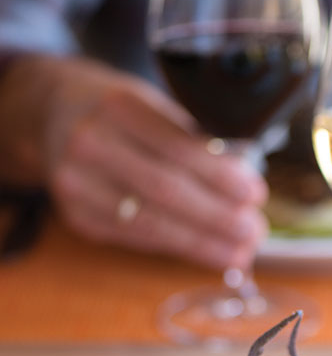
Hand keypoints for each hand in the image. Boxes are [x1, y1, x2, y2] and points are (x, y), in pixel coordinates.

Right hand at [0, 55, 267, 269]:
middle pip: (165, 191)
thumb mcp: (152, 103)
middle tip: (255, 232)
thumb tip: (245, 184)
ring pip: (150, 223)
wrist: (51, 114)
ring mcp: (77, 184)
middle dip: (217, 217)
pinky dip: (176, 247)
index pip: (178, 148)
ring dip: (202, 243)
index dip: (221, 177)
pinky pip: (135, 238)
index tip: (256, 195)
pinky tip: (206, 252)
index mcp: (118, 105)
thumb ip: (192, 138)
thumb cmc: (119, 110)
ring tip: (240, 253)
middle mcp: (90, 144)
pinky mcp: (76, 217)